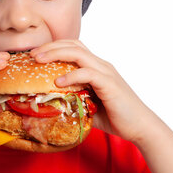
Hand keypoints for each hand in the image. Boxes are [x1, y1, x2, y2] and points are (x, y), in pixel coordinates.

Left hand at [30, 40, 154, 143]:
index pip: (73, 47)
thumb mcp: (88, 105)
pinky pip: (88, 74)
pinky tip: (58, 81)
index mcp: (95, 67)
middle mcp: (101, 65)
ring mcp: (106, 73)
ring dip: (56, 54)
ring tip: (39, 60)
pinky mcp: (109, 84)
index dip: (53, 47)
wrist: (140, 127)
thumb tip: (50, 103)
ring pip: (78, 54)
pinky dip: (71, 75)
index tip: (35, 54)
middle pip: (73, 45)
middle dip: (50, 46)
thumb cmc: (115, 117)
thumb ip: (73, 98)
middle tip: (32, 54)